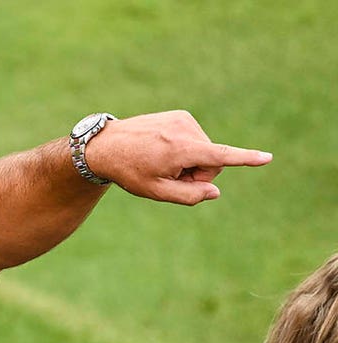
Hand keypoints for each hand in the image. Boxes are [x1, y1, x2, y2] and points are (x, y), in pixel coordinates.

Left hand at [90, 110, 272, 204]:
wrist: (105, 145)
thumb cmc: (128, 171)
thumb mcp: (155, 191)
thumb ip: (188, 196)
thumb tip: (214, 192)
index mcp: (180, 149)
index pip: (219, 156)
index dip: (245, 159)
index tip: (267, 158)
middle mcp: (185, 129)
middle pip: (212, 162)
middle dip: (197, 174)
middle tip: (168, 177)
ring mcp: (183, 119)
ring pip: (205, 151)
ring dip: (189, 162)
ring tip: (160, 162)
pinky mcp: (180, 115)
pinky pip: (195, 140)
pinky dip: (185, 150)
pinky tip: (161, 151)